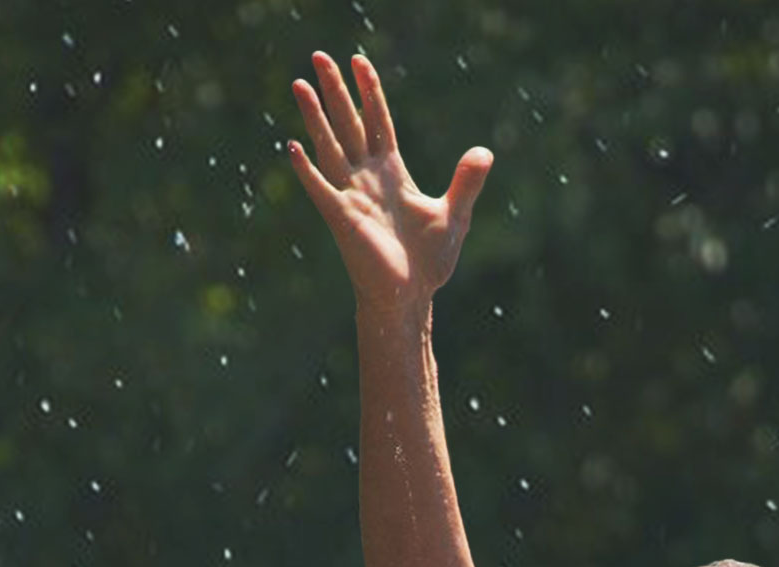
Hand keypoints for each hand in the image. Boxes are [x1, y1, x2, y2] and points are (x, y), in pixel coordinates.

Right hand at [288, 51, 491, 317]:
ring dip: (316, 117)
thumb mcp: (454, 215)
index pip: (378, 122)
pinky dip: (307, 170)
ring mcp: (352, 196)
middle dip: (336, 91)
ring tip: (300, 84)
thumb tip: (485, 151)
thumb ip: (466, 182)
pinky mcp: (342, 219)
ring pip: (330, 147)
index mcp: (393, 174)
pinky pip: (321, 190)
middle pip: (349, 124)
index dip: (369, 92)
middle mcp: (368, 179)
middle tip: (320, 55)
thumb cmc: (429, 262)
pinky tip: (293, 147)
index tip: (360, 62)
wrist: (411, 298)